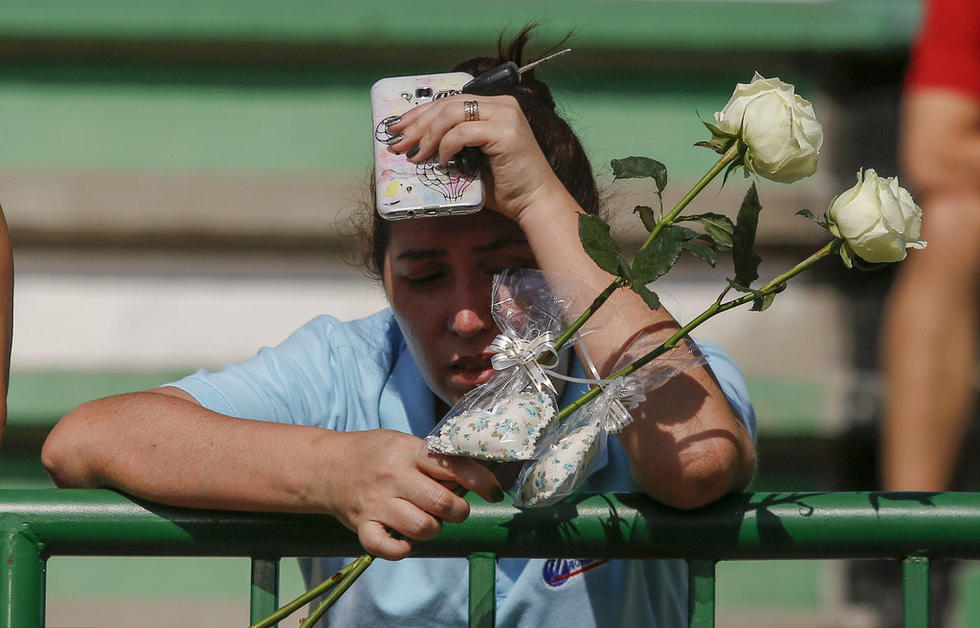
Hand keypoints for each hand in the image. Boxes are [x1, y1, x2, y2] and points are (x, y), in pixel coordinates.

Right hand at [322, 429, 502, 559]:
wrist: (326, 466)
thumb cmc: (375, 454)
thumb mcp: (405, 444)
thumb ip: (435, 460)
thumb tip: (475, 480)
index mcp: (410, 452)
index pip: (455, 466)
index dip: (482, 481)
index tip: (494, 492)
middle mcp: (394, 476)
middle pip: (443, 503)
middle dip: (458, 511)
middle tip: (454, 509)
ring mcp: (377, 502)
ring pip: (423, 527)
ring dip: (434, 530)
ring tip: (428, 521)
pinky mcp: (362, 525)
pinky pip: (386, 547)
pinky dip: (401, 549)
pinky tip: (405, 541)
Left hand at [386, 95, 565, 222]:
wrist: (534, 202)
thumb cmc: (504, 186)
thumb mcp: (472, 159)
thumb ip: (452, 144)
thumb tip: (414, 145)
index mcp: (493, 106)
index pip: (448, 101)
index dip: (419, 113)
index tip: (397, 129)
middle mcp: (501, 104)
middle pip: (446, 104)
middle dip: (417, 124)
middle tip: (398, 144)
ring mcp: (505, 116)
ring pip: (451, 114)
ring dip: (428, 136)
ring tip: (416, 156)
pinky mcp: (506, 132)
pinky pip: (463, 132)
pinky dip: (447, 146)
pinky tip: (442, 162)